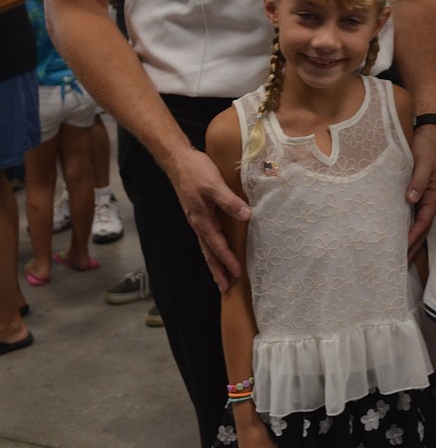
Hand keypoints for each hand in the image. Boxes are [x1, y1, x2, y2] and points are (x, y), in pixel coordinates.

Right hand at [162, 146, 250, 291]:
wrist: (178, 160)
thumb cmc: (195, 171)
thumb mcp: (214, 184)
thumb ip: (229, 201)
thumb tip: (246, 215)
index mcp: (202, 219)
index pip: (217, 245)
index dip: (227, 259)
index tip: (237, 273)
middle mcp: (198, 223)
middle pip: (208, 252)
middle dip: (217, 270)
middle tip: (225, 288)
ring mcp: (197, 218)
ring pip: (206, 246)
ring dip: (214, 262)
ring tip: (221, 277)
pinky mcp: (198, 212)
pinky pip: (206, 236)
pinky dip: (212, 248)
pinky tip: (217, 249)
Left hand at [407, 123, 435, 253]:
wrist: (428, 138)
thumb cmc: (427, 150)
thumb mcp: (424, 163)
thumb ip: (419, 181)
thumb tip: (411, 198)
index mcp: (433, 197)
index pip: (423, 222)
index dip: (414, 235)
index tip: (404, 247)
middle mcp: (429, 202)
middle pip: (422, 229)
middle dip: (413, 246)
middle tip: (401, 262)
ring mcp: (424, 200)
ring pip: (418, 225)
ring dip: (411, 241)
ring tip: (400, 256)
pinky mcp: (417, 196)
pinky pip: (413, 217)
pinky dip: (407, 228)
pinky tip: (399, 235)